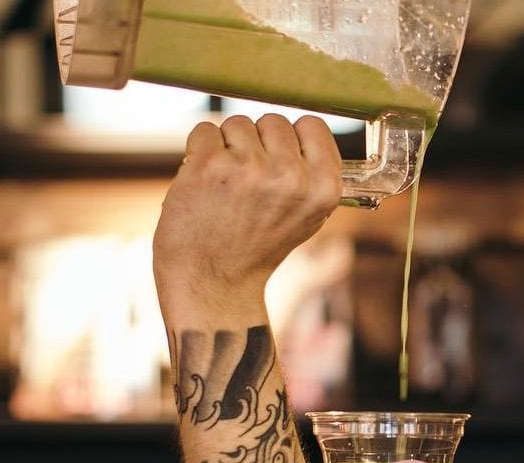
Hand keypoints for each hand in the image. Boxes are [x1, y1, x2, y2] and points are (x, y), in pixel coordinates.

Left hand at [153, 114, 341, 309]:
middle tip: (248, 181)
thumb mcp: (307, 218)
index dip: (292, 138)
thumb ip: (313, 175)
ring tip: (226, 185)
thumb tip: (305, 131)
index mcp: (324, 188)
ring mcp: (251, 170)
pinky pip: (205, 130)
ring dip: (227, 147)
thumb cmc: (258, 246)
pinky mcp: (210, 166)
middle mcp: (292, 177)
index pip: (313, 126)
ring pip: (238, 123)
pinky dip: (199, 151)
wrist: (214, 281)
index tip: (278, 159)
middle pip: (274, 121)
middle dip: (258, 142)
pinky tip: (205, 182)